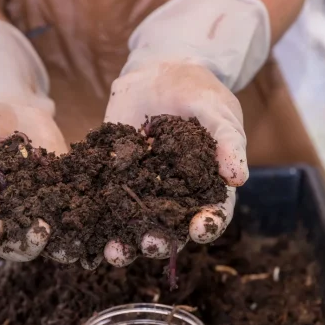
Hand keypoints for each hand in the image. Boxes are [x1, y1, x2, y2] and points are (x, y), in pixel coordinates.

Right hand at [0, 101, 68, 260]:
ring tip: (68, 239)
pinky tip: (88, 224)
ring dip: (54, 245)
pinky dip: (77, 228)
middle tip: (39, 231)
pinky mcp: (56, 201)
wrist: (7, 109)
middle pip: (9, 246)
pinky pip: (66, 221)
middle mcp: (0, 220)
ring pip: (40, 241)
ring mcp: (30, 213)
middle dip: (24, 243)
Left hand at [103, 60, 244, 265]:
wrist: (158, 74)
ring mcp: (142, 193)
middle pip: (169, 231)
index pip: (211, 215)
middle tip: (151, 242)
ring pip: (134, 228)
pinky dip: (95, 219)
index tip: (200, 228)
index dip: (207, 226)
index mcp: (205, 188)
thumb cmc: (197, 93)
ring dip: (125, 245)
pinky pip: (104, 206)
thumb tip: (239, 178)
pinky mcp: (113, 183)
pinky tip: (85, 225)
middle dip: (160, 242)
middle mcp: (174, 200)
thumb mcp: (216, 110)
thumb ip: (227, 141)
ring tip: (115, 250)